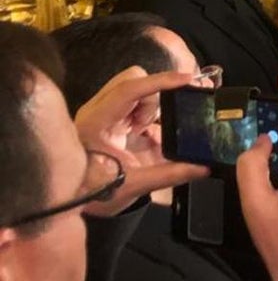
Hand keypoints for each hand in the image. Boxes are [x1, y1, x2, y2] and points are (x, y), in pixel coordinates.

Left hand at [74, 66, 208, 214]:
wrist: (70, 201)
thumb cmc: (95, 192)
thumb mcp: (134, 185)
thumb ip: (170, 174)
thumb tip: (204, 168)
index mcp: (96, 124)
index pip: (130, 89)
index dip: (160, 82)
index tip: (187, 80)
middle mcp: (96, 110)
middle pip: (133, 79)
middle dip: (153, 95)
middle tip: (150, 125)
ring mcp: (101, 111)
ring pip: (136, 85)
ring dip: (150, 104)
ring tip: (144, 132)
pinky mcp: (109, 115)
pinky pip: (136, 98)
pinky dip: (148, 110)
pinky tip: (144, 132)